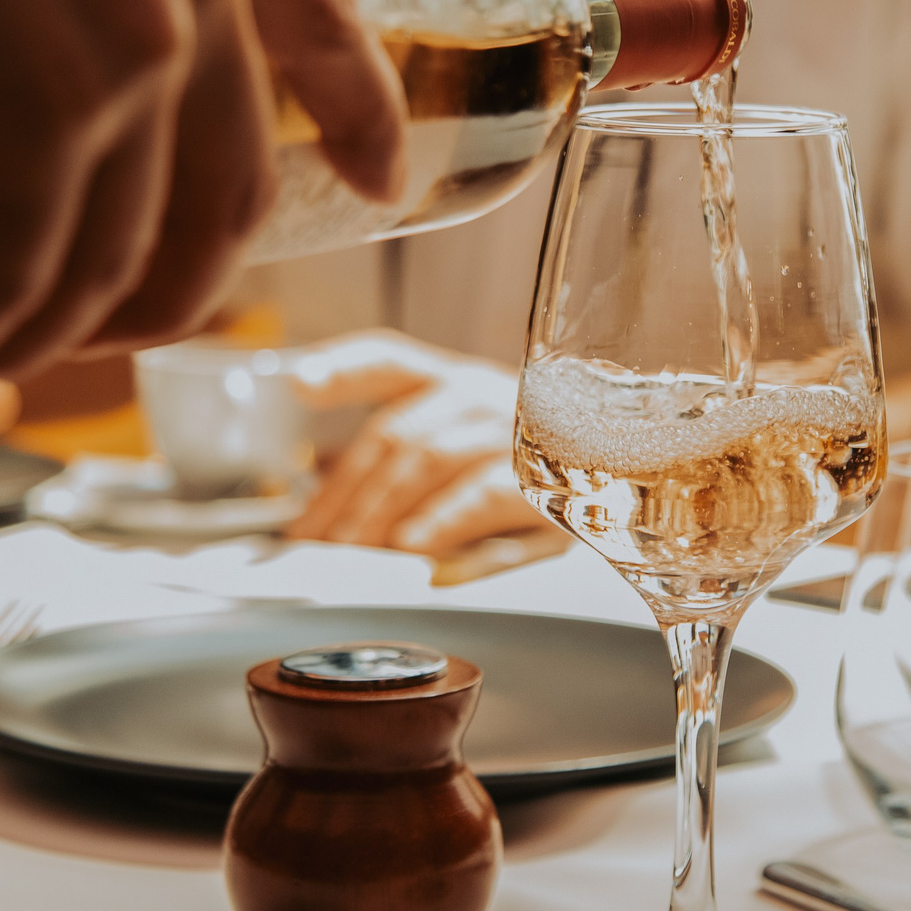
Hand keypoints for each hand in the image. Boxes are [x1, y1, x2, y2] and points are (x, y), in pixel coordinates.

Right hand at [0, 0, 404, 386]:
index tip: (382, 181)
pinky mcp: (35, 112)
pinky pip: (12, 273)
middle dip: (167, 293)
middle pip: (226, 192)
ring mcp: (128, 55)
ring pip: (115, 258)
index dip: (359, 112)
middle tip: (91, 337)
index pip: (322, 20)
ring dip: (28, 338)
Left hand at [280, 331, 544, 553]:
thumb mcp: (460, 444)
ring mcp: (514, 431)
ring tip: (351, 549)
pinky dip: (443, 520)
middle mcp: (481, 395)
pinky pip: (484, 494)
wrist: (611, 472)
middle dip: (346, 491)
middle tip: (314, 539)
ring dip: (381, 510)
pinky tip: (413, 546)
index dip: (342, 367)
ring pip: (431, 460)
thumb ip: (395, 455)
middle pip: (397, 432)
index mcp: (452, 382)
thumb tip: (317, 477)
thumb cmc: (520, 462)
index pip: (389, 360)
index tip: (300, 384)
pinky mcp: (546, 477)